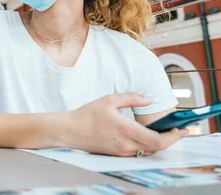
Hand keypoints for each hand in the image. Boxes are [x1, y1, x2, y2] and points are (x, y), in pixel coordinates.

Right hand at [65, 93, 187, 156]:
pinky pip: (138, 151)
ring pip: (148, 150)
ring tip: (163, 131)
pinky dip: (146, 145)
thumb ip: (132, 98)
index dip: (174, 137)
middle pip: (157, 148)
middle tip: (177, 130)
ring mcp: (121, 151)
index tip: (181, 130)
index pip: (158, 141)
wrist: (70, 131)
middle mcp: (126, 144)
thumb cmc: (87, 115)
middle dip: (170, 139)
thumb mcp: (109, 100)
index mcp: (126, 130)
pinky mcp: (117, 154)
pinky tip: (146, 135)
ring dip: (158, 142)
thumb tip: (149, 99)